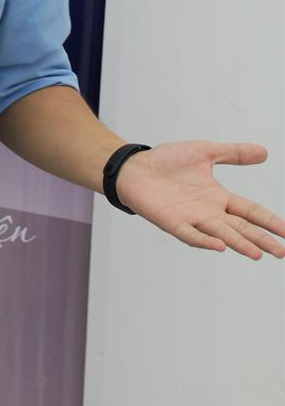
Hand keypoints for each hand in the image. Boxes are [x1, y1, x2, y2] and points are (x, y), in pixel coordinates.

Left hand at [115, 141, 284, 258]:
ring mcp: (191, 218)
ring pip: (220, 234)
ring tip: (257, 254)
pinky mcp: (172, 222)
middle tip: (281, 252)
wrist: (135, 167)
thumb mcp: (205, 151)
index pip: (249, 210)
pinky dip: (204, 240)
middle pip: (240, 227)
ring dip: (238, 243)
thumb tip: (265, 152)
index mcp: (218, 197)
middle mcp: (208, 211)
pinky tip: (219, 245)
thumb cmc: (168, 161)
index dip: (268, 220)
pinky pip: (190, 234)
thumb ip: (233, 153)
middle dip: (260, 239)